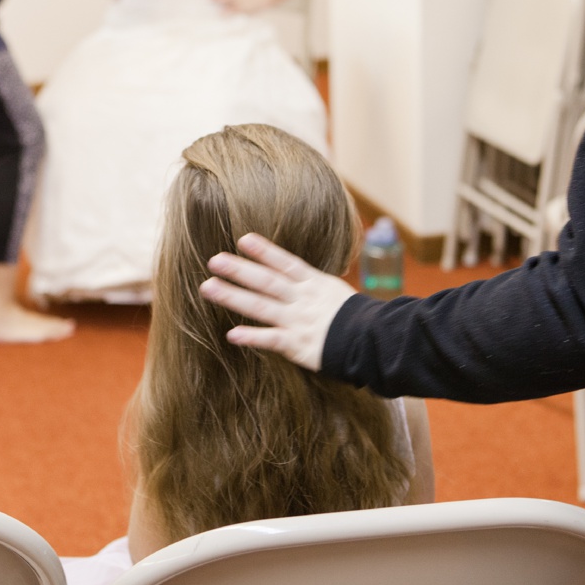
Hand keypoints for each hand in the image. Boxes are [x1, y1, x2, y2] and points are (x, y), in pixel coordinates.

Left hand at [198, 233, 357, 371]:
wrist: (376, 343)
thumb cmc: (356, 317)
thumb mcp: (334, 291)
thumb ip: (309, 282)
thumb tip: (290, 271)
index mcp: (314, 284)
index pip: (286, 264)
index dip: (265, 251)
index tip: (243, 239)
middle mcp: (303, 300)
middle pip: (267, 281)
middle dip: (239, 270)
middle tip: (213, 260)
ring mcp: (299, 321)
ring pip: (261, 307)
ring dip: (233, 297)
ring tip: (208, 288)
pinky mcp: (299, 345)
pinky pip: (272, 340)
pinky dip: (253, 337)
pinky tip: (232, 334)